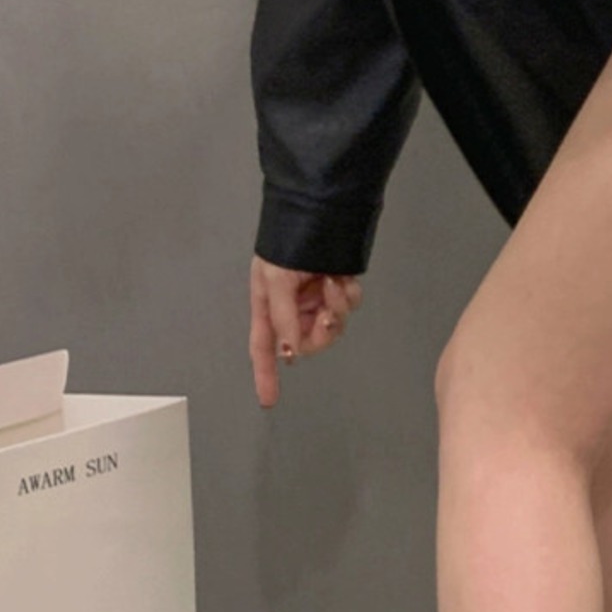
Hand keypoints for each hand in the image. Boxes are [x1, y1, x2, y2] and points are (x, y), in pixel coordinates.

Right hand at [249, 255, 362, 408]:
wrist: (320, 212)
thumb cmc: (287, 242)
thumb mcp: (275, 279)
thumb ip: (283, 318)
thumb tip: (289, 351)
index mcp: (269, 305)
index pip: (264, 347)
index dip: (265, 373)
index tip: (268, 399)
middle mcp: (293, 307)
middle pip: (306, 343)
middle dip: (320, 331)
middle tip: (326, 311)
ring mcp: (317, 300)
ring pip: (332, 327)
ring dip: (336, 307)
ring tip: (332, 281)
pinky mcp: (337, 290)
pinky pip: (347, 307)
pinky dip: (347, 296)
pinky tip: (342, 278)